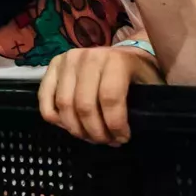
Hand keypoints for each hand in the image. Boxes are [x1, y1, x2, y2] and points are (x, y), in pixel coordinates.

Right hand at [38, 46, 161, 145]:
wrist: (123, 54)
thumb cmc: (138, 75)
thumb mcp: (150, 86)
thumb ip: (146, 106)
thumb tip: (132, 132)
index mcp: (115, 60)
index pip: (110, 98)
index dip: (116, 125)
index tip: (123, 138)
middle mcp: (88, 56)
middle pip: (84, 105)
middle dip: (95, 132)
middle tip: (107, 141)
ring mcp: (67, 59)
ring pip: (64, 105)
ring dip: (77, 129)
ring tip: (91, 136)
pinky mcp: (53, 65)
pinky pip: (44, 99)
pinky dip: (55, 119)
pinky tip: (71, 126)